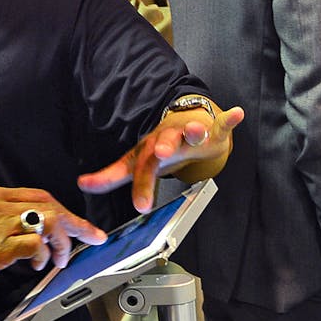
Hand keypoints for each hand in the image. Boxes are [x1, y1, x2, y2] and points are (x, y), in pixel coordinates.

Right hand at [0, 186, 106, 300]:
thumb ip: (3, 219)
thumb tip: (35, 231)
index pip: (39, 195)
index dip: (64, 210)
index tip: (79, 223)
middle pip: (49, 205)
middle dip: (75, 223)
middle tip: (90, 237)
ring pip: (47, 222)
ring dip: (61, 242)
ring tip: (58, 258)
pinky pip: (34, 245)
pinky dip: (43, 256)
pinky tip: (38, 265)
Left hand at [78, 103, 245, 212]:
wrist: (186, 124)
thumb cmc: (161, 148)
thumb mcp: (137, 162)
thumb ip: (112, 175)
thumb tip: (82, 184)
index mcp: (150, 149)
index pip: (143, 169)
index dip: (142, 186)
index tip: (141, 206)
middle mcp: (169, 138)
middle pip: (165, 143)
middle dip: (164, 147)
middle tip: (161, 153)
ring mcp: (191, 133)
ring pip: (192, 131)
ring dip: (194, 130)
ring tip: (197, 131)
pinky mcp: (213, 130)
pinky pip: (222, 124)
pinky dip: (230, 119)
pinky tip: (238, 113)